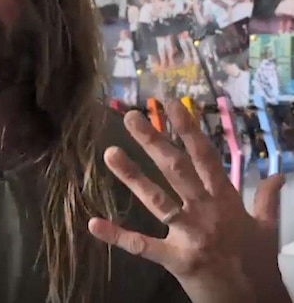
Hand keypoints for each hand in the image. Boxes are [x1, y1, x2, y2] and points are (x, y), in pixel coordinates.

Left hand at [88, 100, 288, 302]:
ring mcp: (190, 235)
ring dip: (132, 176)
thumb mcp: (266, 228)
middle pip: (177, 170)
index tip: (172, 105)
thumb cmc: (257, 264)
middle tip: (131, 118)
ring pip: (157, 200)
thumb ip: (267, 199)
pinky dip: (117, 235)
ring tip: (110, 153)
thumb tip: (279, 175)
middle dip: (154, 142)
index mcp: (227, 201)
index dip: (189, 130)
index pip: (206, 157)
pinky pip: (141, 246)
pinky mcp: (176, 259)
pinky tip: (94, 223)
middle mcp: (207, 212)